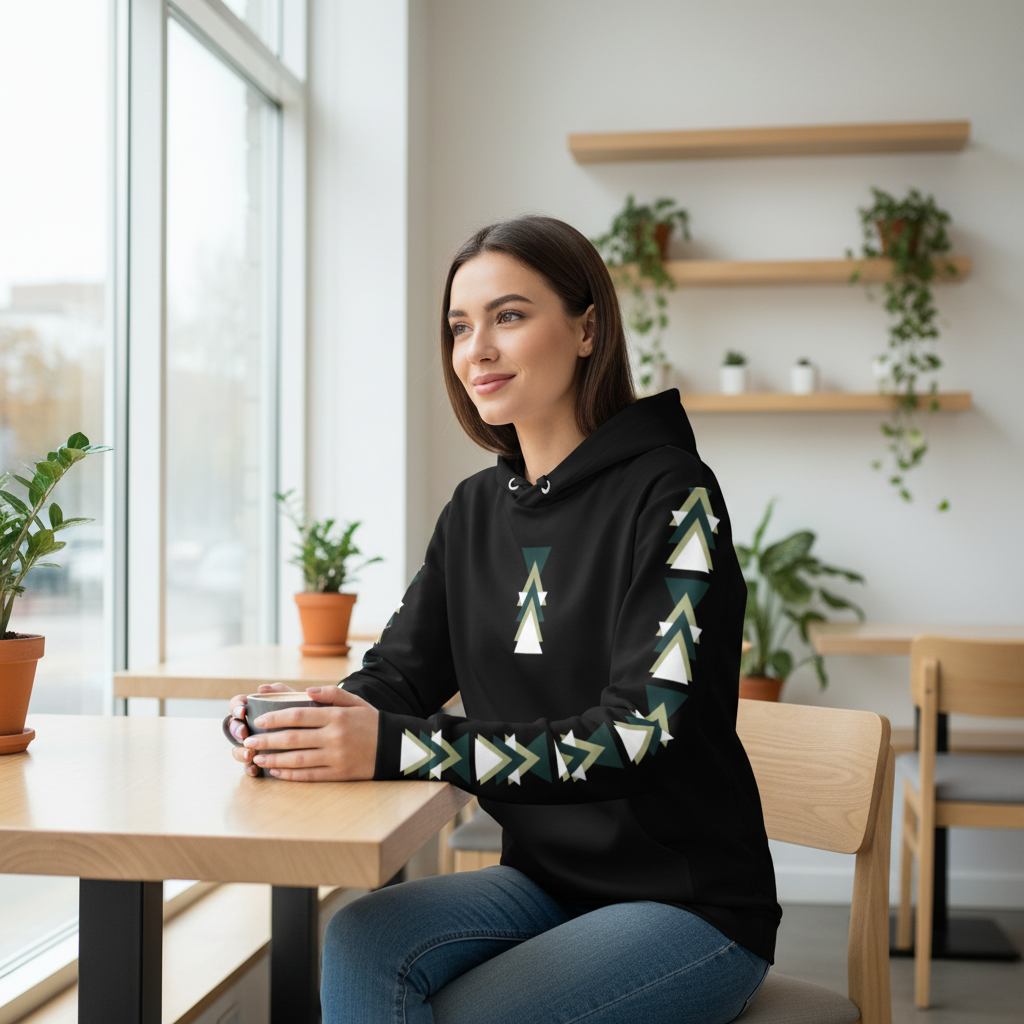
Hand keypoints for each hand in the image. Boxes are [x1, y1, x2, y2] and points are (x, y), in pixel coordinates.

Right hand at [227, 683, 297, 776]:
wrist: (318, 732)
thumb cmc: (305, 712)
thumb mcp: (295, 700)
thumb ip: (281, 691)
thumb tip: (261, 688)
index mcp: (255, 709)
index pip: (237, 704)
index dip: (236, 707)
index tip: (243, 712)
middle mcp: (251, 726)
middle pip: (234, 727)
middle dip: (236, 731)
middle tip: (244, 734)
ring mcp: (254, 744)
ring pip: (238, 748)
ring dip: (240, 752)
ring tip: (249, 754)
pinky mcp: (260, 759)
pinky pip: (249, 766)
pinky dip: (250, 768)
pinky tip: (255, 769)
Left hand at [241, 686, 378, 781]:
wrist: (396, 747)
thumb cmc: (371, 722)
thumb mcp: (355, 702)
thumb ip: (331, 693)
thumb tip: (308, 691)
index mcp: (336, 716)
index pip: (298, 715)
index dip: (276, 718)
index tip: (260, 720)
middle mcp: (334, 736)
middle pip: (293, 739)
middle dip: (267, 740)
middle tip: (249, 741)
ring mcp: (336, 757)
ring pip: (298, 759)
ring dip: (274, 759)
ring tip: (258, 757)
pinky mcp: (339, 774)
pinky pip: (310, 775)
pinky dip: (291, 774)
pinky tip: (277, 771)